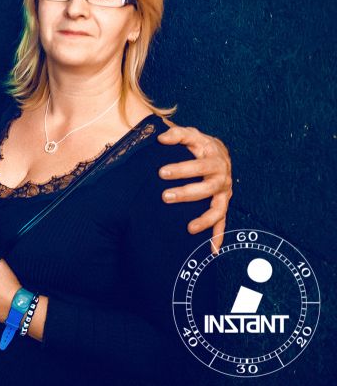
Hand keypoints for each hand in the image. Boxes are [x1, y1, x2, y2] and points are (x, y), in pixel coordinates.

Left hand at [158, 125, 232, 252]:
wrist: (218, 152)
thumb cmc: (199, 144)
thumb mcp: (191, 134)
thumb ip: (177, 134)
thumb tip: (161, 138)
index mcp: (215, 160)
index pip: (199, 165)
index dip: (182, 169)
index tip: (161, 173)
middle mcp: (223, 178)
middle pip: (207, 188)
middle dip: (187, 194)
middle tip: (165, 197)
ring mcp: (224, 194)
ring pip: (218, 209)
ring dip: (205, 220)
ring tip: (189, 229)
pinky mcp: (223, 204)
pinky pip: (222, 222)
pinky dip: (218, 236)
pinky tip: (213, 250)